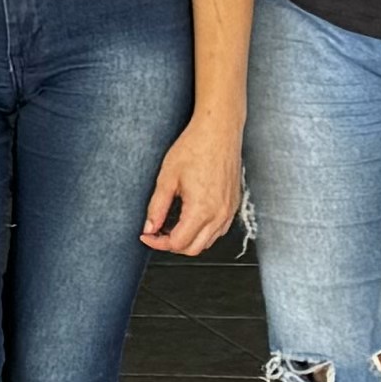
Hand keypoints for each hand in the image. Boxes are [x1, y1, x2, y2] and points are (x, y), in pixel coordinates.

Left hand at [144, 112, 242, 254]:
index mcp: (201, 209)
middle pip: (193, 249)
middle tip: (155, 232)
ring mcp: (230, 211)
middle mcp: (219, 214)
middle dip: (171, 245)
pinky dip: (202, 232)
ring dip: (188, 240)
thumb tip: (149, 228)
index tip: (146, 235)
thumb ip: (156, 207)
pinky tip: (188, 219)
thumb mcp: (167, 178)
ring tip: (170, 225)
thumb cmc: (194, 148)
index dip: (157, 243)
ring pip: (207, 242)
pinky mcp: (234, 205)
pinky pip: (218, 230)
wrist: (219, 131)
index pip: (177, 243)